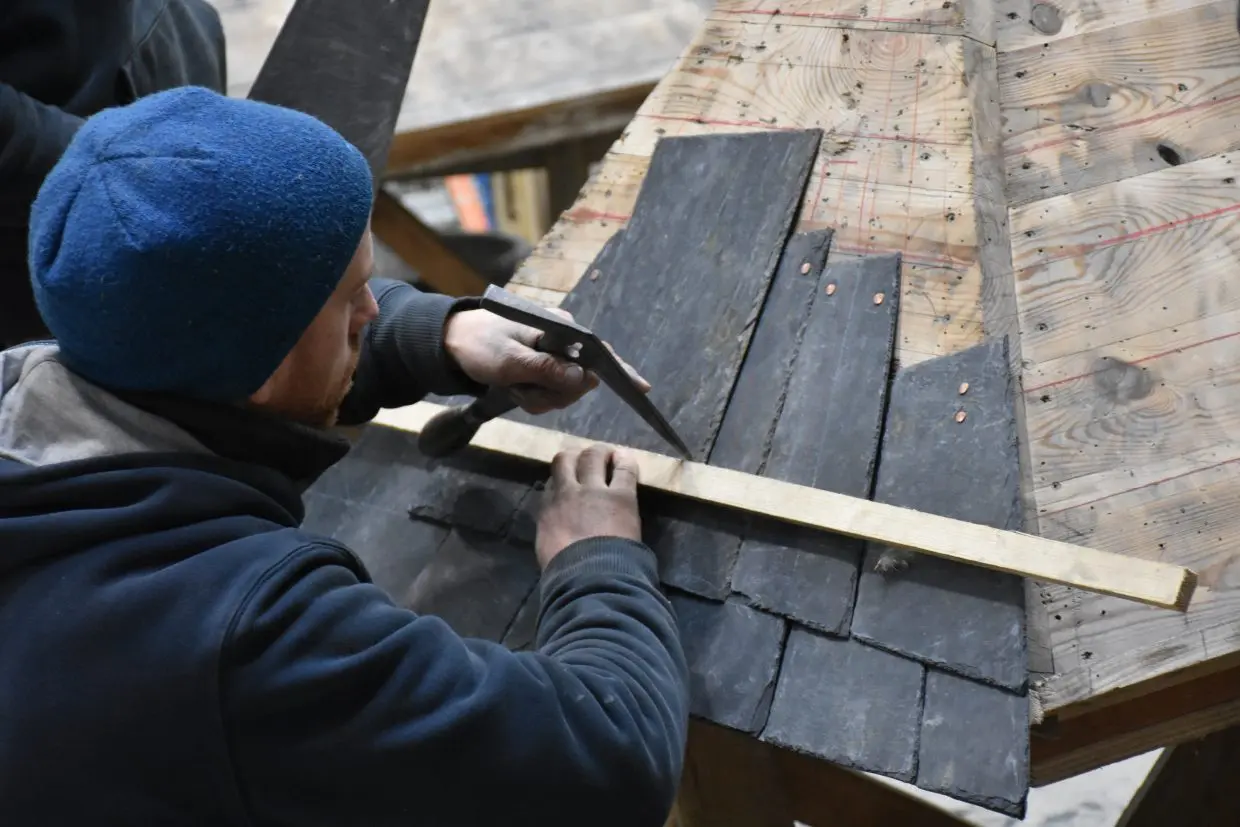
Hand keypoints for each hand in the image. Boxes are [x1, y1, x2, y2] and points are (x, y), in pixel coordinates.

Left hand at [443, 307, 649, 414]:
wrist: (447, 345)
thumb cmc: (478, 344)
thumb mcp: (509, 359)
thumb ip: (546, 369)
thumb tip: (582, 378)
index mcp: (560, 328)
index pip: (597, 351)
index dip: (618, 370)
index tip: (639, 387)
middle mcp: (562, 343)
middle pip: (580, 380)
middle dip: (555, 393)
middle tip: (526, 391)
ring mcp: (551, 360)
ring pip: (563, 392)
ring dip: (539, 398)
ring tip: (515, 388)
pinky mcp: (540, 373)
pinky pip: (548, 396)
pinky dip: (532, 399)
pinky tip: (515, 391)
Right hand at [536, 444, 641, 568]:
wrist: (590, 576)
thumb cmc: (566, 573)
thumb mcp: (546, 549)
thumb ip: (550, 531)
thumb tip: (556, 529)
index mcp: (548, 510)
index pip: (551, 483)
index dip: (561, 478)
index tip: (568, 481)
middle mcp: (567, 493)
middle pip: (566, 461)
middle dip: (575, 456)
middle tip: (585, 457)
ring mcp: (594, 491)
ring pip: (592, 457)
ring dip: (599, 452)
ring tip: (607, 452)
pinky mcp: (620, 495)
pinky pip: (623, 469)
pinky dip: (624, 460)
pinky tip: (625, 457)